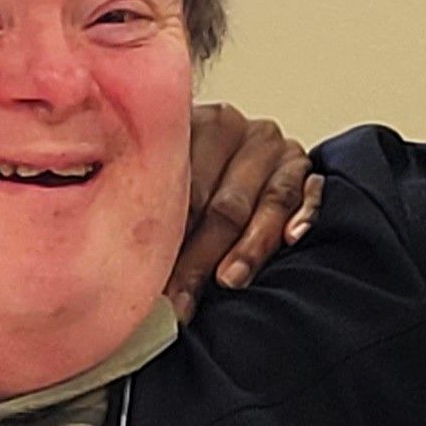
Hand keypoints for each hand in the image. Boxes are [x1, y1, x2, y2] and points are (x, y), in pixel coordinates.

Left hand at [166, 102, 324, 318]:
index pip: (182, 184)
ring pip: (268, 201)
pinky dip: (303, 214)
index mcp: (197, 128)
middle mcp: (240, 133)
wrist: (233, 160)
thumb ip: (151, 212)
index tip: (145, 279)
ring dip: (249, 246)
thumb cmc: (188, 182)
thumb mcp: (165, 185)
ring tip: (229, 280)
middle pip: (223, 202)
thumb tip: (117, 272)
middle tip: (180, 298)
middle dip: (199, 257)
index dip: (162, 235)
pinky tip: (293, 238)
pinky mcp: (305, 169)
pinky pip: (307, 193)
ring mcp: (276, 150)